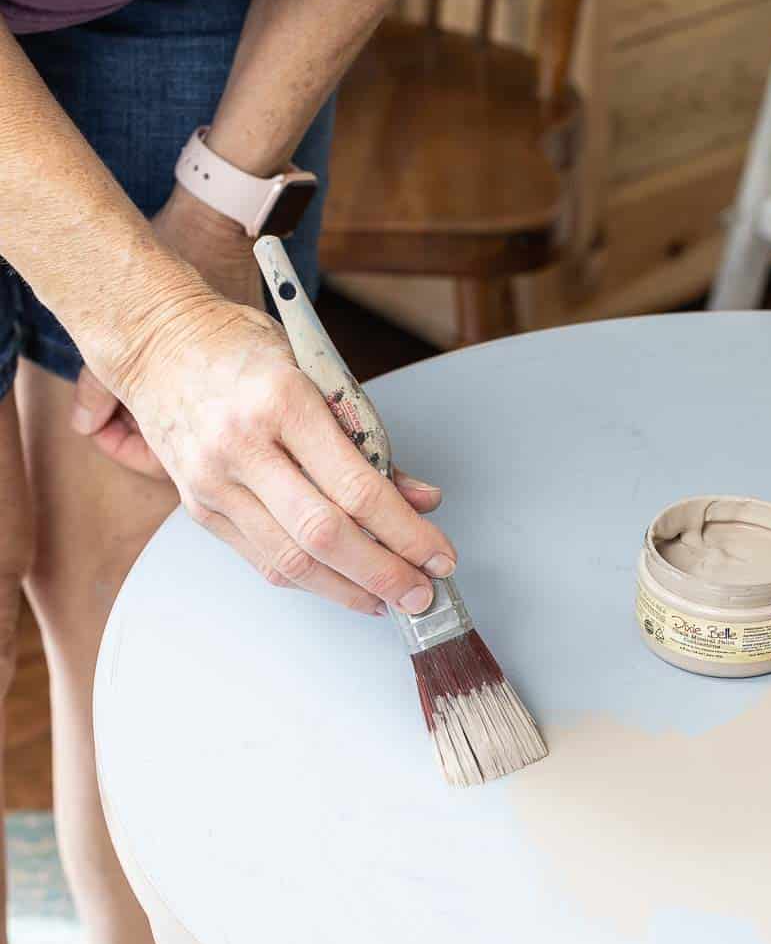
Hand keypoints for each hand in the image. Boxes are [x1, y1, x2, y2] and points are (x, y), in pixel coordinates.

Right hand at [77, 190, 453, 615]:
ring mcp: (215, 482)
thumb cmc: (243, 351)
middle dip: (384, 574)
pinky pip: (263, 560)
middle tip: (421, 595)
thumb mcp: (317, 373)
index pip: (356, 487)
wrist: (157, 343)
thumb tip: (421, 500)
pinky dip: (311, 580)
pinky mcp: (200, 508)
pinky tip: (344, 585)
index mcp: (282, 400)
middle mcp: (242, 445)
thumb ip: (369, 440)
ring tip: (389, 600)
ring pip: (291, 561)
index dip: (406, 533)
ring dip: (350, 590)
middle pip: (324, 534)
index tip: (439, 556)